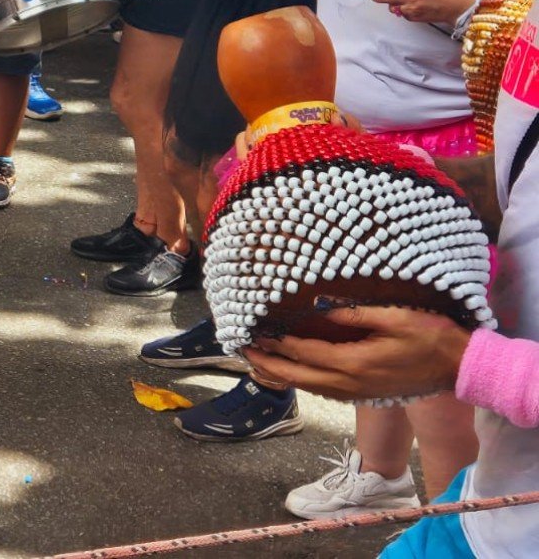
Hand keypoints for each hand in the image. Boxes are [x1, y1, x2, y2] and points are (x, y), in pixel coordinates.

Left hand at [242, 306, 470, 401]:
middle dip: (269, 364)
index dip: (277, 344)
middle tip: (242, 352)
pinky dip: (302, 383)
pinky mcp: (365, 394)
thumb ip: (355, 314)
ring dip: (281, 376)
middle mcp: (351, 383)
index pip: (305, 353)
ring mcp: (358, 392)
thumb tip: (319, 306)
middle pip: (299, 377)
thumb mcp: (395, 317)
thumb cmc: (430, 337)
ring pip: (310, 387)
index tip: (255, 334)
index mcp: (355, 363)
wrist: (459, 368)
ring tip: (257, 364)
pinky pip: (325, 391)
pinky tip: (293, 375)